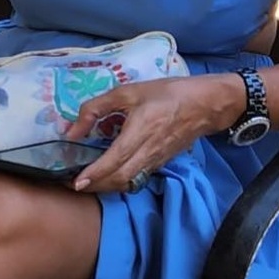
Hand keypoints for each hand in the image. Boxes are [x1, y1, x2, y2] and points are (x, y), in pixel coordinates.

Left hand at [65, 74, 241, 192]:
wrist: (205, 105)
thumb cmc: (166, 94)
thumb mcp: (128, 92)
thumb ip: (96, 108)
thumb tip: (72, 130)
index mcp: (142, 129)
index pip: (116, 158)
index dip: (96, 173)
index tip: (77, 182)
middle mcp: (149, 150)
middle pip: (120, 178)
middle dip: (96, 186)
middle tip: (73, 185)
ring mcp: (156, 160)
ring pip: (128, 182)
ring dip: (106, 187)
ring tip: (87, 184)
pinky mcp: (161, 164)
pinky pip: (137, 179)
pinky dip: (119, 183)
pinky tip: (107, 177)